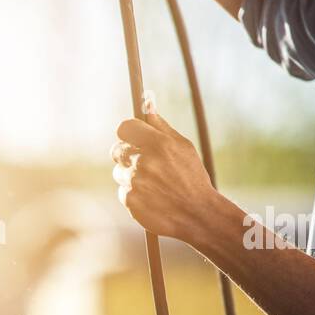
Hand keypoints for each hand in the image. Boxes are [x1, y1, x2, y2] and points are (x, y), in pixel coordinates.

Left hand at [111, 107, 219, 244]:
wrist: (198, 214)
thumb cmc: (191, 176)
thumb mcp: (182, 146)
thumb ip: (160, 125)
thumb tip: (146, 100)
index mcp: (158, 144)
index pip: (125, 127)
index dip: (128, 133)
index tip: (133, 138)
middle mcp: (144, 161)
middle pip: (116, 150)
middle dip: (126, 155)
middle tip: (143, 163)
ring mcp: (135, 182)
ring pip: (118, 172)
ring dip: (130, 177)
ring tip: (153, 184)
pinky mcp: (130, 200)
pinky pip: (122, 191)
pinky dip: (133, 194)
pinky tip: (151, 198)